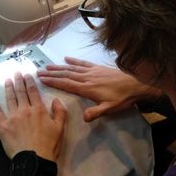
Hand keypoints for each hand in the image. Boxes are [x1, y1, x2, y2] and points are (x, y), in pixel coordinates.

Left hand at [0, 72, 66, 161]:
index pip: (33, 91)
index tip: (26, 74)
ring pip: (9, 99)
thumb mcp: (60, 128)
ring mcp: (12, 117)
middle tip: (16, 73)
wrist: (34, 160)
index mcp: (38, 109)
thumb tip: (56, 100)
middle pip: (21, 92)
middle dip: (18, 81)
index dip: (29, 81)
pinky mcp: (3, 126)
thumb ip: (60, 112)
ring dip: (8, 88)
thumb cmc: (48, 145)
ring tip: (7, 80)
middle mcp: (25, 110)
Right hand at [37, 57, 162, 121]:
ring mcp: (92, 71)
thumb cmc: (122, 99)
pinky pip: (83, 63)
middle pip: (66, 74)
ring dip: (59, 67)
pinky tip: (67, 58)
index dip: (53, 81)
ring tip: (48, 66)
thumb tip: (83, 118)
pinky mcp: (98, 67)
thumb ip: (96, 113)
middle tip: (39, 72)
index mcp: (87, 88)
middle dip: (52, 73)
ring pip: (72, 68)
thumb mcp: (110, 109)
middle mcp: (87, 78)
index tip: (41, 79)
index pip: (67, 84)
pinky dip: (74, 60)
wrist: (136, 84)